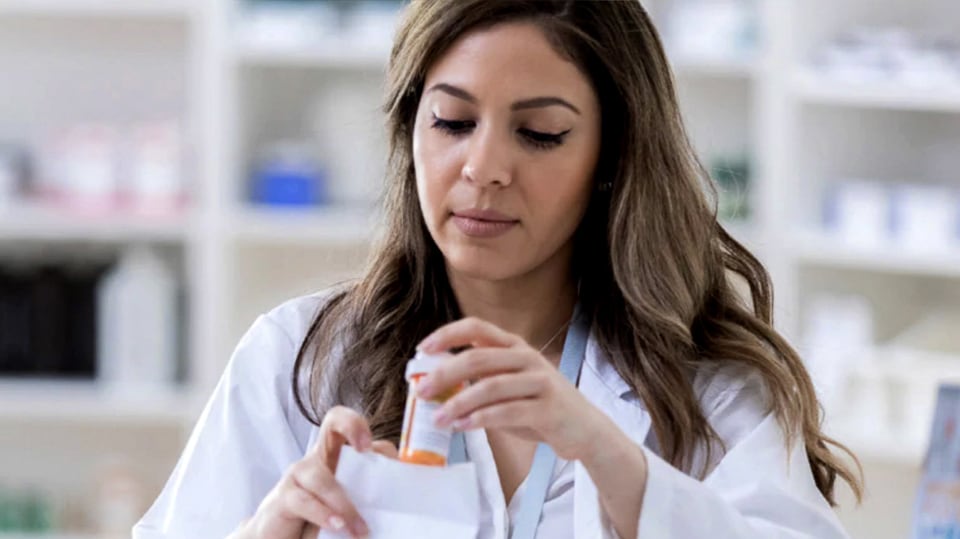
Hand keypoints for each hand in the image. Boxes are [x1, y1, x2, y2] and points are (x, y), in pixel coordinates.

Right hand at [237, 406, 397, 538]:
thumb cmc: (316, 522)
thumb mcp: (347, 507)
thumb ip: (367, 497)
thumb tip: (403, 505)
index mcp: (335, 458)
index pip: (350, 427)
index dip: (365, 429)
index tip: (381, 452)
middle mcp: (317, 458)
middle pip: (333, 422)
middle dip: (353, 425)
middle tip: (366, 449)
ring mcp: (297, 476)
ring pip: (322, 476)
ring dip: (344, 504)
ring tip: (360, 530)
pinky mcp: (282, 499)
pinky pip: (304, 501)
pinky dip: (324, 514)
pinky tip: (338, 526)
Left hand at [416, 317, 606, 460]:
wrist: (585, 430)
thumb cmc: (539, 407)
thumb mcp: (509, 387)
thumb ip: (480, 380)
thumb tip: (435, 384)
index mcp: (515, 347)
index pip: (477, 327)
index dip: (448, 334)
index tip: (423, 348)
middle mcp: (527, 358)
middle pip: (478, 357)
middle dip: (444, 373)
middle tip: (421, 391)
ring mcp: (540, 382)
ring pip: (489, 386)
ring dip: (458, 403)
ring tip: (438, 418)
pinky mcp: (548, 408)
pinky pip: (507, 412)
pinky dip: (480, 419)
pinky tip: (462, 426)